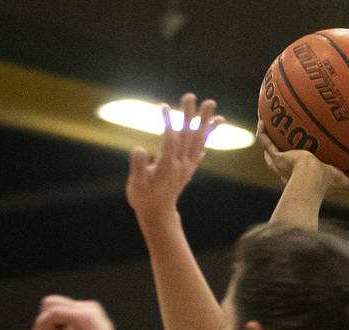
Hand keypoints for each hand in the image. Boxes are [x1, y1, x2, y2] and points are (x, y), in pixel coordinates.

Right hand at [126, 93, 224, 222]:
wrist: (158, 214)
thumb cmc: (143, 197)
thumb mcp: (136, 184)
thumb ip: (138, 166)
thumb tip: (140, 149)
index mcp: (167, 166)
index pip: (171, 140)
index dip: (168, 123)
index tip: (164, 106)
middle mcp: (181, 165)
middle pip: (188, 136)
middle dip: (190, 115)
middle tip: (191, 96)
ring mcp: (187, 167)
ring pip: (198, 140)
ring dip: (205, 122)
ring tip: (212, 106)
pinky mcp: (189, 169)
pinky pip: (200, 150)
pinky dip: (206, 138)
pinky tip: (210, 129)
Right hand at [256, 125, 348, 192]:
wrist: (312, 178)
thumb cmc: (326, 182)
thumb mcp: (343, 181)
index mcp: (300, 176)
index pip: (293, 173)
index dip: (293, 168)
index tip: (296, 160)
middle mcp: (288, 170)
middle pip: (278, 162)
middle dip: (276, 153)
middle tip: (278, 142)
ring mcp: (280, 163)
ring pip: (269, 151)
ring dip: (266, 140)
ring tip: (265, 126)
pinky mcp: (277, 156)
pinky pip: (266, 142)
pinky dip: (262, 133)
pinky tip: (261, 121)